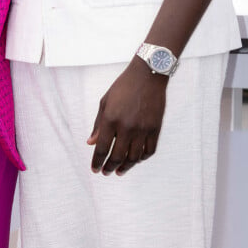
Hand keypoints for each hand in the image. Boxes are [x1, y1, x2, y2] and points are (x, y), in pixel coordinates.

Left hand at [87, 57, 166, 175]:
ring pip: (134, 158)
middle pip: (117, 157)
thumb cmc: (123, 87)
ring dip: (125, 167)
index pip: (101, 148)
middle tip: (106, 172)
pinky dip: (141, 159)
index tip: (95, 169)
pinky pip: (149, 151)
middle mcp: (126, 127)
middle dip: (109, 167)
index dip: (97, 162)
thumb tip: (91, 143)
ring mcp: (143, 129)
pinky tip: (135, 160)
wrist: (148, 75)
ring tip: (119, 171)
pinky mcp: (155, 129)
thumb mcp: (105, 102)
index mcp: (111, 119)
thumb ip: (98, 124)